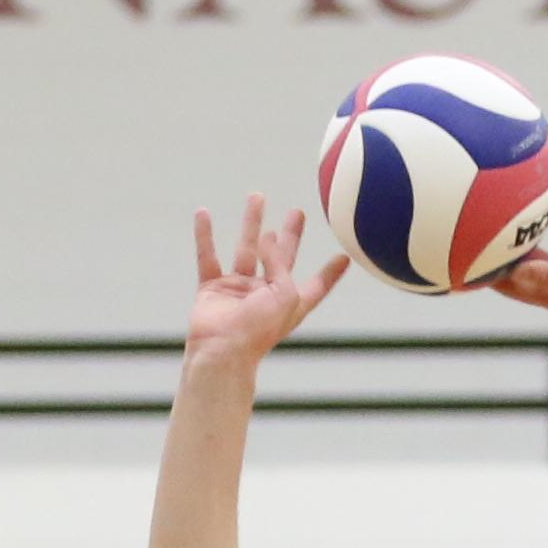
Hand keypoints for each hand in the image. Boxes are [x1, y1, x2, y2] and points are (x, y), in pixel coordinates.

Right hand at [185, 194, 351, 372]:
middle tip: (298, 212)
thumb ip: (280, 262)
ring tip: (257, 196)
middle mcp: (266, 294)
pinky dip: (204, 235)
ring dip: (252, 223)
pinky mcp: (212, 289)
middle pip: (282, 258)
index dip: (329, 274)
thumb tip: (268, 235)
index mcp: (290, 302)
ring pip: (246, 249)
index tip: (344, 257)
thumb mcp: (285, 294)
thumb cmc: (259, 329)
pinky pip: (208, 256)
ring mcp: (238, 291)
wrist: (221, 350)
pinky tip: (203, 213)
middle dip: (289, 236)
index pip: (316, 286)